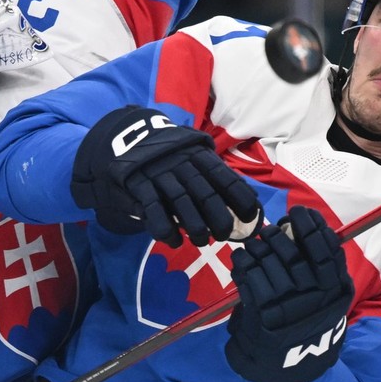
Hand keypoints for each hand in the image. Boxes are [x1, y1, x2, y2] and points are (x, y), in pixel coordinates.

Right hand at [71, 106, 262, 247]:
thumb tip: (251, 199)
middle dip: (219, 219)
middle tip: (223, 235)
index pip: (225, 177)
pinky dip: (166, 229)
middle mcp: (182, 164)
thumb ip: (217, 175)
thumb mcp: (195, 157)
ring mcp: (160, 173)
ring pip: (182, 203)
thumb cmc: (172, 157)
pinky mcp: (139, 184)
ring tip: (201, 241)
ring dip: (195, 227)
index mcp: (199, 156)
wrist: (129, 139)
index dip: (240, 198)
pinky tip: (175, 242)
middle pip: (206, 194)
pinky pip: (154, 209)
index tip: (249, 216)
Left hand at [225, 206, 353, 381]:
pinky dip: (242, 264)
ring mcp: (290, 308)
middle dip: (281, 235)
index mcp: (336, 292)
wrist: (293, 375)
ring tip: (254, 245)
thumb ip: (324, 270)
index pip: (328, 248)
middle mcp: (316, 298)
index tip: (300, 212)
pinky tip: (241, 260)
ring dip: (259, 247)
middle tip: (272, 230)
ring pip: (271, 263)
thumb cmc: (307, 330)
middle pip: (296, 252)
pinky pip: (250, 279)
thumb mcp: (329, 303)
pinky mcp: (264, 318)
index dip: (313, 226)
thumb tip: (304, 230)